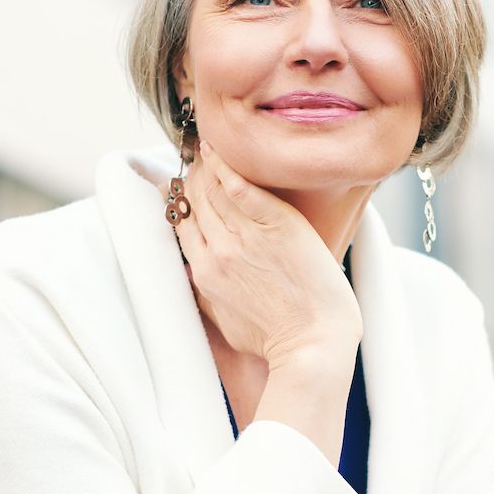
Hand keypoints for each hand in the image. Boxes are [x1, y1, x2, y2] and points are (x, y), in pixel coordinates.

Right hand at [178, 140, 362, 366]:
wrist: (312, 343)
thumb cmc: (275, 341)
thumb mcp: (225, 324)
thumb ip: (206, 298)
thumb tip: (193, 280)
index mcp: (203, 275)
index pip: (182, 224)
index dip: (180, 201)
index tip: (182, 185)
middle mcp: (218, 252)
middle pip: (194, 201)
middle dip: (192, 177)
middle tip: (197, 161)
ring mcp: (245, 236)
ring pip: (213, 189)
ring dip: (207, 166)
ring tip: (207, 151)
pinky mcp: (276, 225)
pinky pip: (240, 186)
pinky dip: (224, 165)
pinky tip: (216, 149)